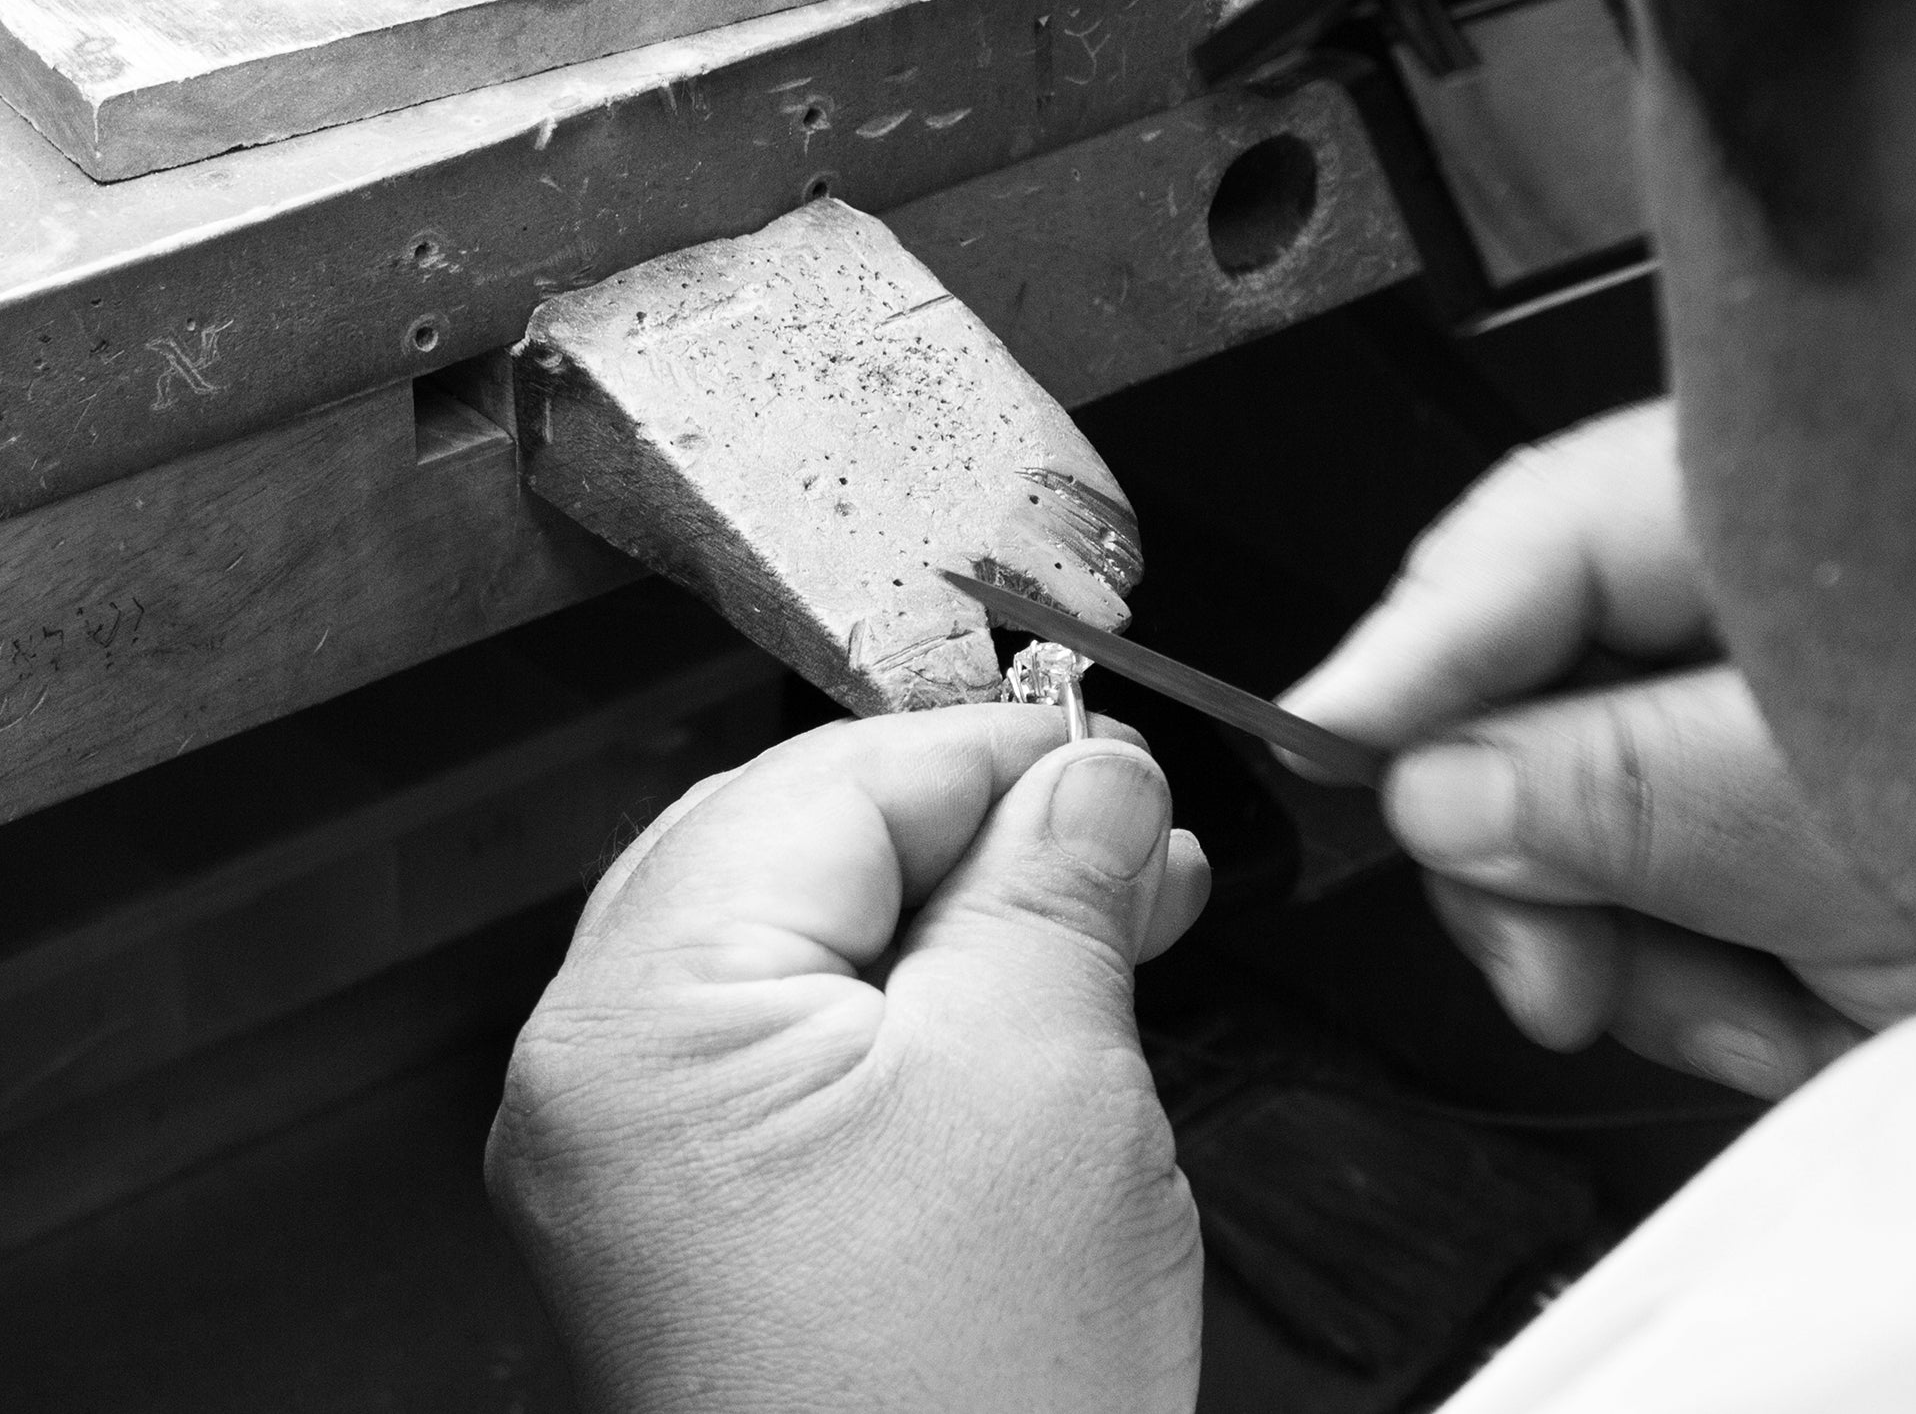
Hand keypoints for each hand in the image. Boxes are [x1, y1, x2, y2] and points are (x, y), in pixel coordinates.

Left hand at [486, 706, 1211, 1413]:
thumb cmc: (957, 1412)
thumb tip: (1091, 776)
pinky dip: (927, 1011)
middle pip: (797, 853)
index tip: (1122, 757)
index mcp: (639, 1025)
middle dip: (978, 828)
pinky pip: (809, 1057)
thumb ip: (1056, 882)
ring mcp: (638, 1171)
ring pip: (811, 950)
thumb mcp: (1047, 1078)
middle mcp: (597, 1089)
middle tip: (1133, 836)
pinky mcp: (705, 1234)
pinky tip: (1040, 1009)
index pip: (826, 783)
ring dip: (965, 914)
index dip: (995, 751)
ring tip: (1118, 917)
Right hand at [1285, 402, 1915, 1099]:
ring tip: (1757, 1020)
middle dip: (1542, 856)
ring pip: (1617, 818)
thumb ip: (1628, 790)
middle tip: (1554, 974)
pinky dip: (1735, 977)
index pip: (1546, 534)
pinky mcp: (1852, 818)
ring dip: (1652, 952)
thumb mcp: (1856, 809)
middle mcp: (1794, 581)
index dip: (1415, 650)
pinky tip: (1817, 1018)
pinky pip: (1711, 891)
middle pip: (1558, 689)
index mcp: (1799, 505)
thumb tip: (1438, 784)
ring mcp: (1825, 706)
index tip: (1315, 744)